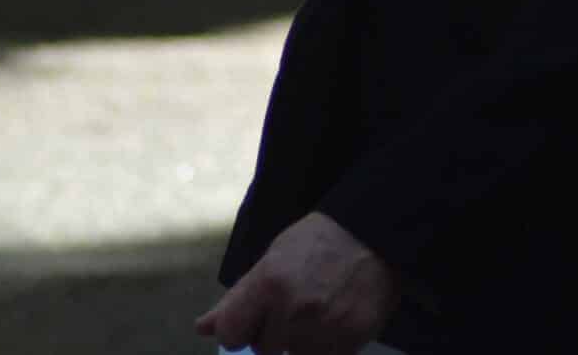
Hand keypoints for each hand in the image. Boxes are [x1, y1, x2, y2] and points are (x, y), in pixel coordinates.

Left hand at [196, 212, 400, 354]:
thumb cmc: (317, 244)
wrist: (375, 234)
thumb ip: (238, 299)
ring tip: (319, 311)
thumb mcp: (272, 260)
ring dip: (301, 342)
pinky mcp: (350, 340)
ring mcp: (323, 328)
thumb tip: (203, 329)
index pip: (230, 334)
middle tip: (296, 305)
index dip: (239, 330)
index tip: (252, 321)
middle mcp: (293, 308)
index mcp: (269, 282)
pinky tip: (335, 319)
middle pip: (263, 349)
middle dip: (274, 334)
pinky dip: (326, 346)